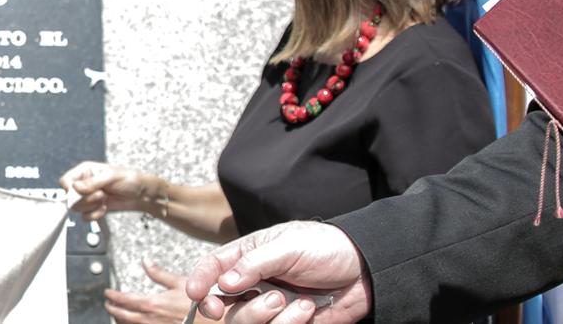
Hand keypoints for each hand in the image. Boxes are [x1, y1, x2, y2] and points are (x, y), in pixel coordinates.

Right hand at [60, 161, 162, 219]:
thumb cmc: (130, 179)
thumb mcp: (111, 176)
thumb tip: (75, 187)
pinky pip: (85, 216)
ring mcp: (89, 197)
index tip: (79, 192)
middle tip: (99, 195)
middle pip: (69, 197)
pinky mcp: (94, 208)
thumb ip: (92, 183)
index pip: (66, 180)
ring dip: (91, 207)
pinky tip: (104, 208)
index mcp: (86, 171)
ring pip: (76, 208)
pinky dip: (94, 215)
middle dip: (85, 199)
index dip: (69, 188)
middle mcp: (85, 184)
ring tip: (103, 200)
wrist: (143, 195)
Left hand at [106, 260, 204, 323]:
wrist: (214, 320)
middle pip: (123, 315)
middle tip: (108, 304)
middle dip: (113, 309)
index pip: (124, 299)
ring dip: (120, 319)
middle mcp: (150, 319)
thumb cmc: (200, 303)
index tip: (108, 293)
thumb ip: (159, 273)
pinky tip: (133, 322)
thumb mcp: (180, 282)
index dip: (113, 296)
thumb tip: (146, 261)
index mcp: (152, 303)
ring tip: (117, 314)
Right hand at [184, 221, 370, 323]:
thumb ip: (254, 264)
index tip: (196, 294)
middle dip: (232, 308)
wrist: (367, 272)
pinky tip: (308, 310)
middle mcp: (255, 283)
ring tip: (290, 301)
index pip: (213, 268)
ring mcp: (271, 306)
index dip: (199, 281)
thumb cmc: (327, 248)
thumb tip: (223, 283)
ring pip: (246, 323)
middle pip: (224, 304)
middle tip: (241, 305)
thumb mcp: (289, 246)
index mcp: (249, 256)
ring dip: (265, 315)